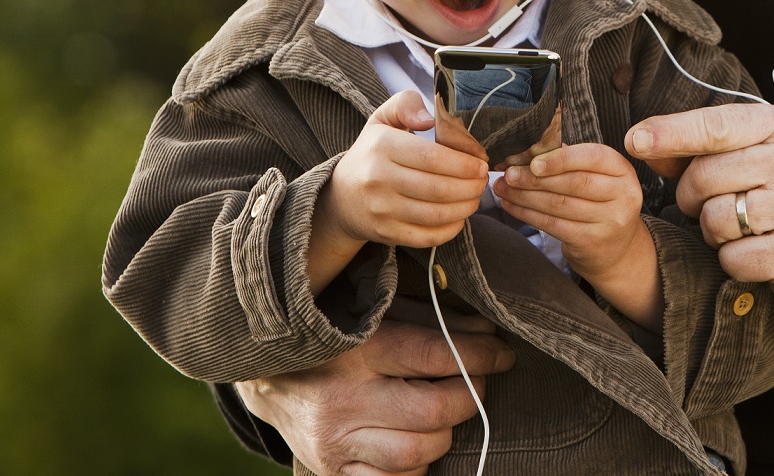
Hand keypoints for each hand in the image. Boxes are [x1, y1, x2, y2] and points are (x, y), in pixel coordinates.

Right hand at [234, 315, 513, 475]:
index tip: (503, 354)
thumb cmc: (339, 337)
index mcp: (358, 348)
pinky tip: (417, 446)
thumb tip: (488, 330)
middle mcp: (343, 398)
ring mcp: (334, 441)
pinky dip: (414, 469)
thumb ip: (433, 320)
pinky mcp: (330, 471)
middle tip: (477, 385)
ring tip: (445, 416)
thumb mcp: (381, 313)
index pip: (435, 355)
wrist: (270, 377)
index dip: (480, 356)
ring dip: (444, 435)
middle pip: (432, 411)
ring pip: (414, 454)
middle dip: (469, 398)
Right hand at [328, 90, 492, 250]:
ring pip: (435, 214)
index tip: (481, 163)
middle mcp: (378, 179)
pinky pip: (426, 237)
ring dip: (466, 207)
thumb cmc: (372, 153)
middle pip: (438, 188)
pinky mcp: (385, 233)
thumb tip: (429, 118)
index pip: (432, 157)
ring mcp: (381, 210)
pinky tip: (460, 216)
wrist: (341, 197)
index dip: (463, 163)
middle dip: (471, 186)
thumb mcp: (382, 119)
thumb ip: (406, 105)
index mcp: (382, 146)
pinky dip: (451, 229)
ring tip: (476, 196)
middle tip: (483, 180)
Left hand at [497, 143, 660, 329]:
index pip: (593, 157)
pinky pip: (553, 225)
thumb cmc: (600, 203)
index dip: (561, 159)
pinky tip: (512, 206)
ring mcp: (610, 221)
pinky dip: (528, 214)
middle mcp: (623, 195)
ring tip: (504, 188)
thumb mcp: (599, 177)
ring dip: (525, 196)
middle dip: (535, 178)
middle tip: (509, 175)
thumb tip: (529, 152)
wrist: (617, 249)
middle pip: (574, 182)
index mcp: (623, 171)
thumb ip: (572, 162)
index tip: (533, 162)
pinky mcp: (592, 241)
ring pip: (559, 204)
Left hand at [625, 104, 773, 307]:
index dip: (672, 133)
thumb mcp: (747, 152)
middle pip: (706, 175)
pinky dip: (730, 259)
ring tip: (735, 225)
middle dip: (691, 194)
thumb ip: (697, 146)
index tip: (635, 140)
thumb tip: (641, 144)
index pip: (718, 126)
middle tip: (708, 201)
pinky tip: (752, 249)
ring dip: (712, 229)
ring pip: (715, 218)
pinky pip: (732, 258)